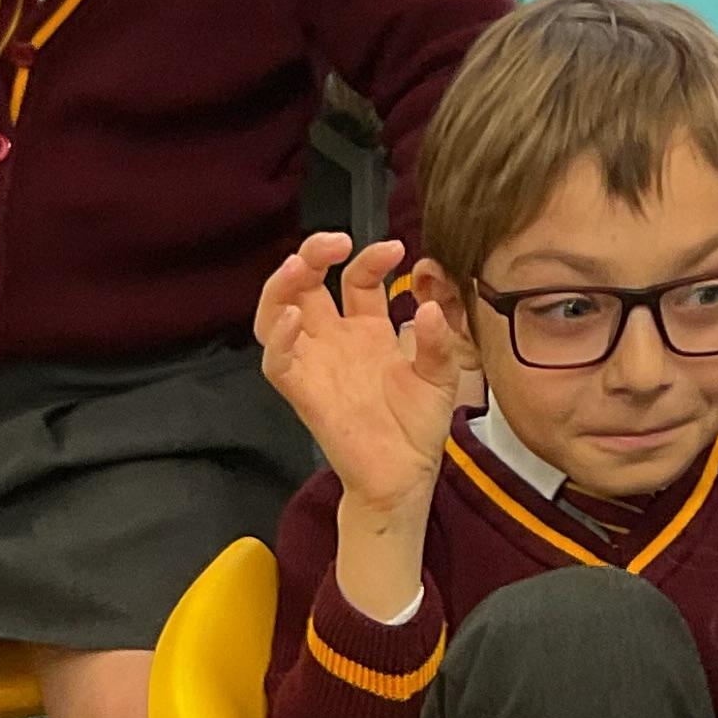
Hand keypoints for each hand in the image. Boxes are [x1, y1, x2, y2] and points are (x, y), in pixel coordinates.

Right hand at [255, 234, 465, 560]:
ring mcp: (316, 365)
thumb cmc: (418, 427)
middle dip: (313, 253)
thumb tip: (428, 307)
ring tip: (300, 265)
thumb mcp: (440, 374)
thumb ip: (438, 339)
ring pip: (276, 314)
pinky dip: (278, 338)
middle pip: (306, 285)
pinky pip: (276, 362)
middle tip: (334, 241)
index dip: (370, 259)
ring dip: (281, 285)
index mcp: (367, 330)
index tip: (395, 249)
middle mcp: (335, 341)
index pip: (356, 279)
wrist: (405, 476)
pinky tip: (293, 319)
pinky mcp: (303, 393)